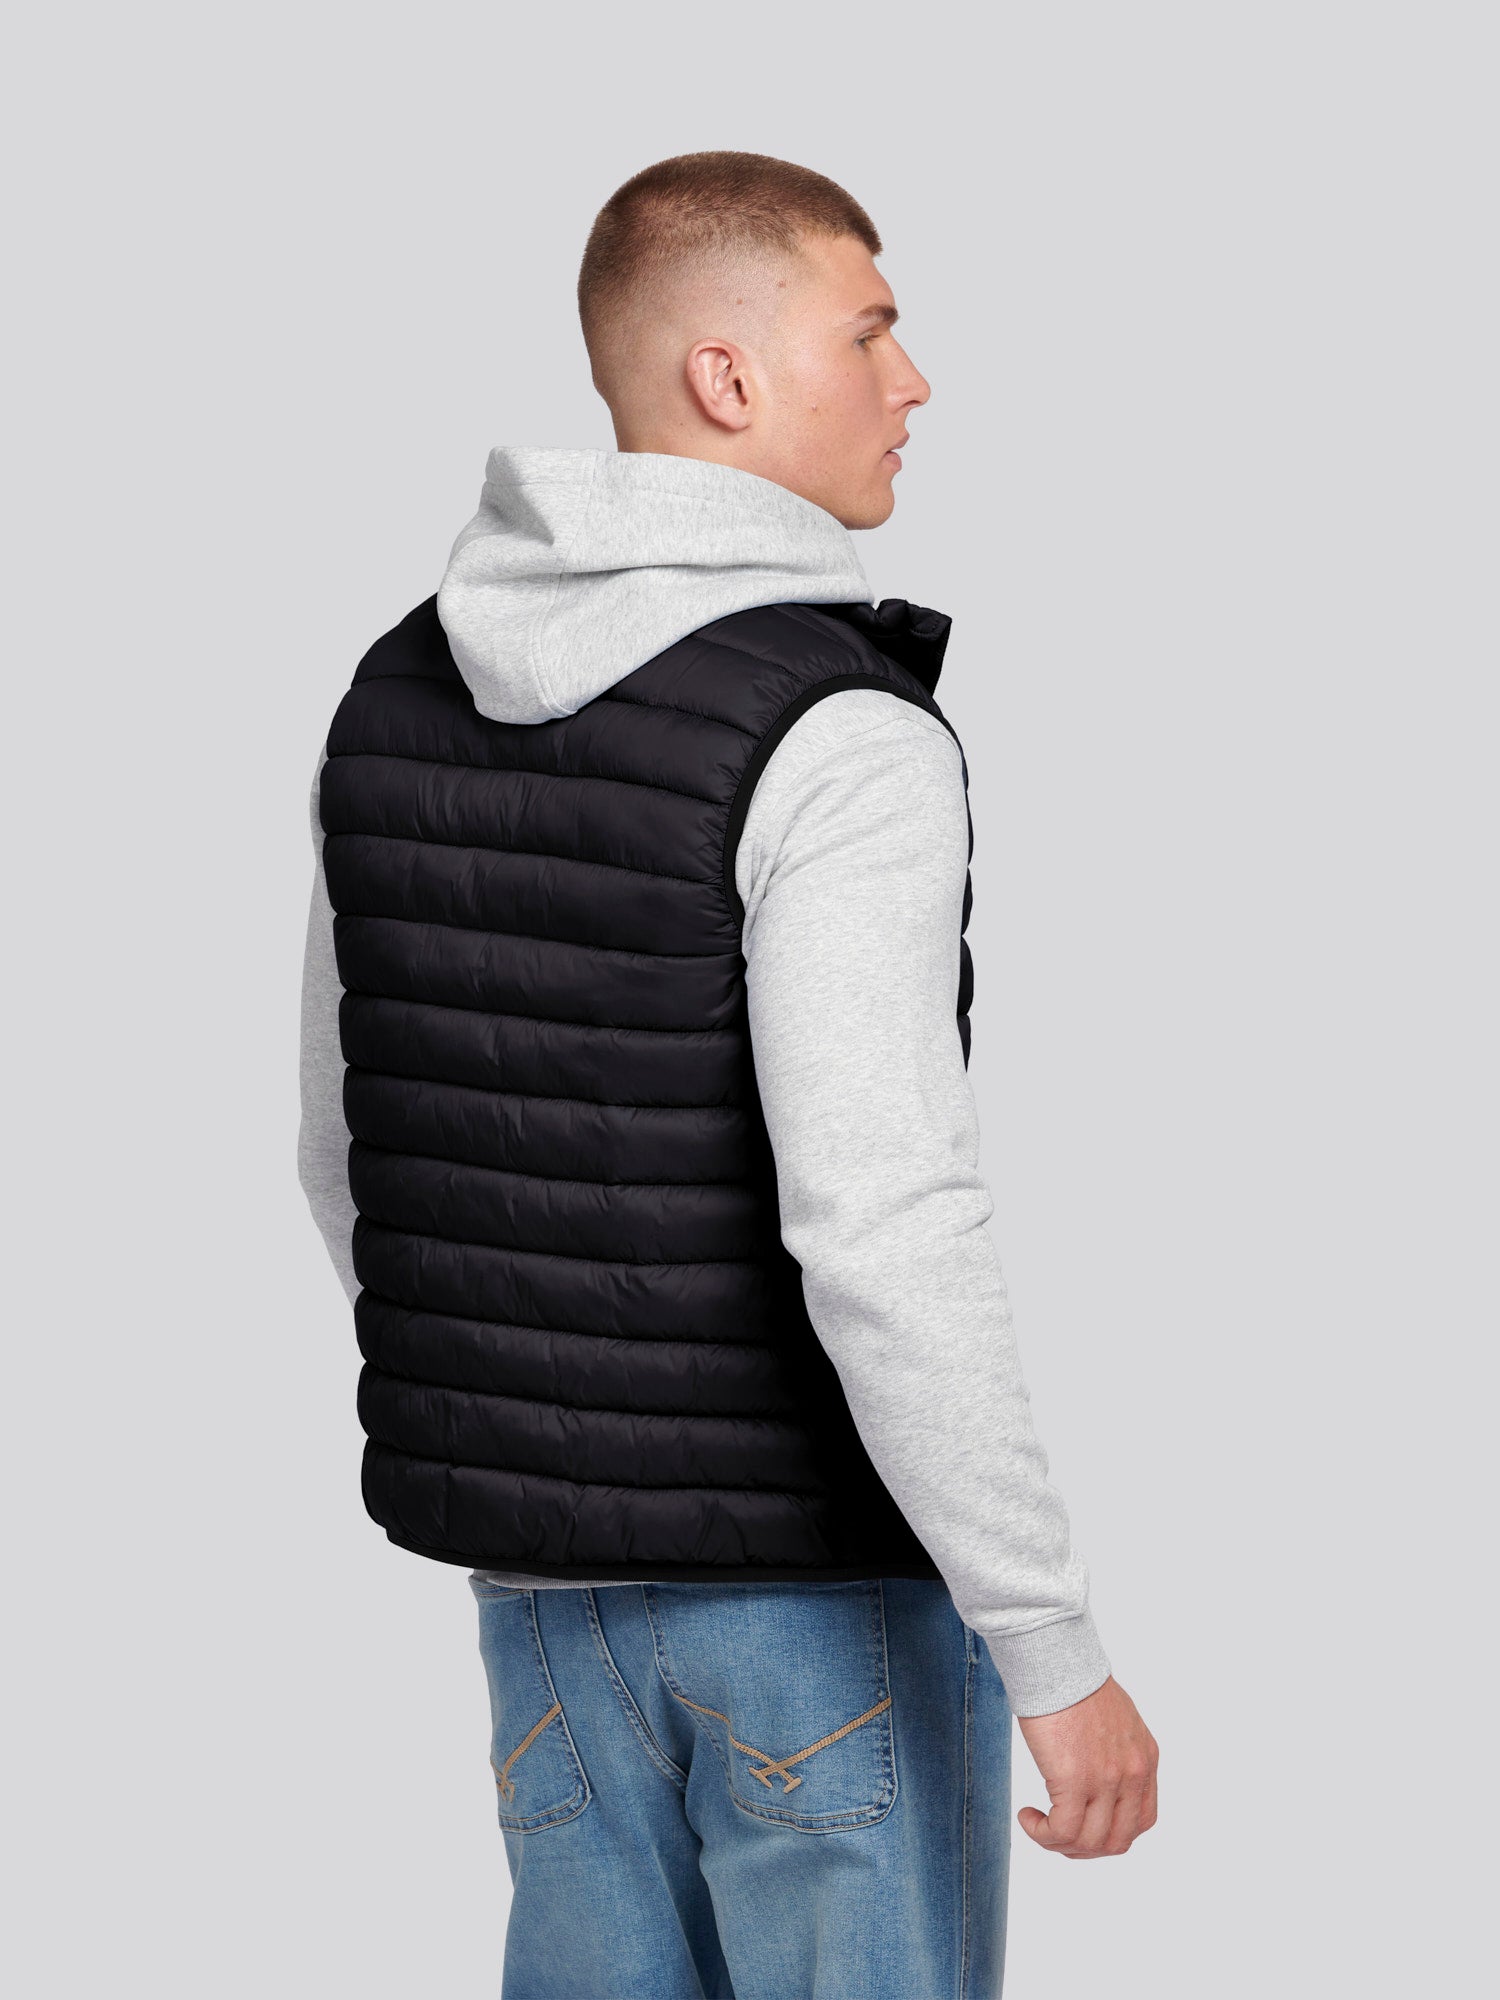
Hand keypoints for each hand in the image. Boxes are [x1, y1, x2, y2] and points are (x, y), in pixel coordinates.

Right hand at [1015, 1676, 1157, 1857]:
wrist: (1056, 1660)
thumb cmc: (1073, 1681)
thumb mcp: (1114, 1721)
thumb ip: (1115, 1752)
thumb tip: (1094, 1774)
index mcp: (1144, 1759)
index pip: (1142, 1820)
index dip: (1111, 1833)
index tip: (1084, 1825)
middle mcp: (1133, 1774)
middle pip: (1117, 1840)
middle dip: (1085, 1848)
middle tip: (1057, 1834)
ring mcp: (1107, 1780)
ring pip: (1090, 1843)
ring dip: (1060, 1844)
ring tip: (1038, 1825)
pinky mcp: (1075, 1781)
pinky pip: (1063, 1832)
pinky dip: (1043, 1834)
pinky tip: (1028, 1817)